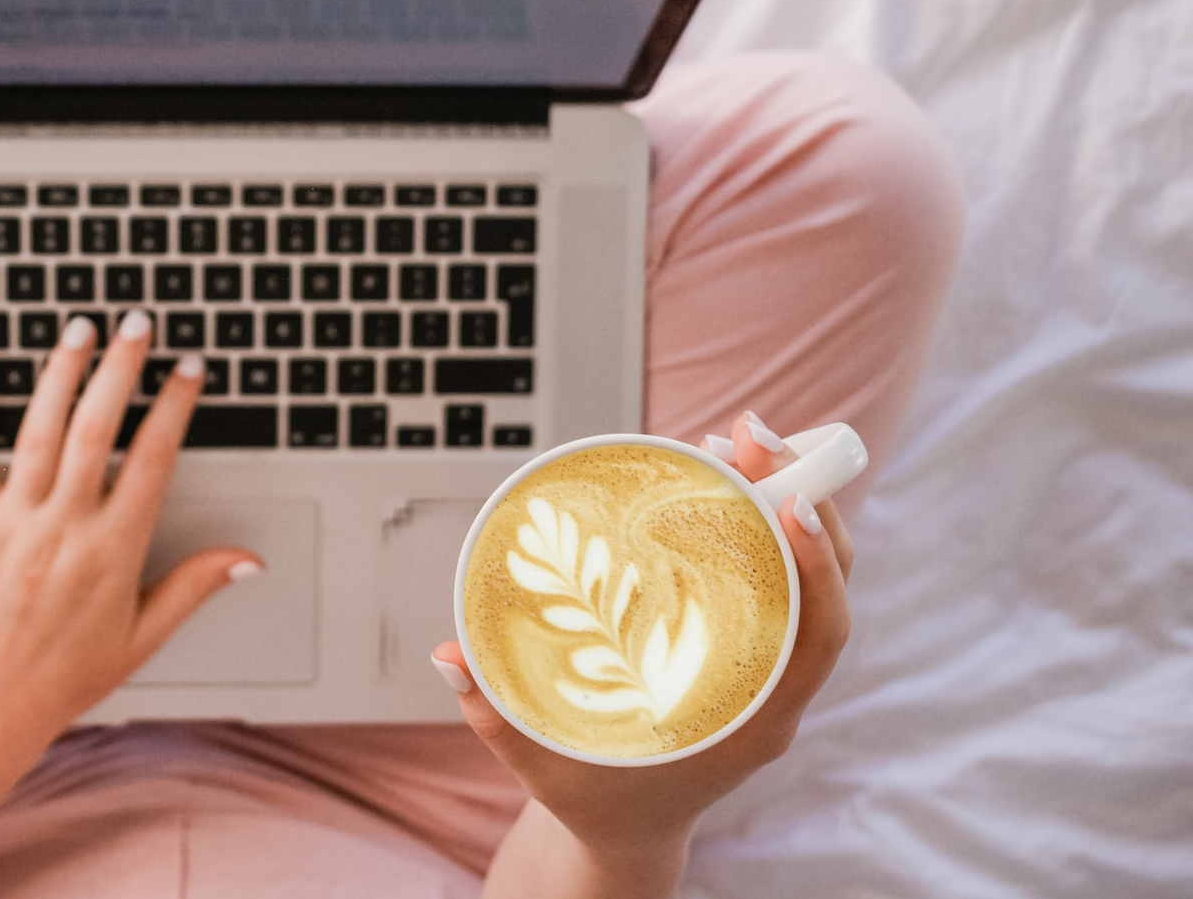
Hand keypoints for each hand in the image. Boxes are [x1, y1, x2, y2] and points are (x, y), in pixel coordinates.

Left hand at [0, 311, 260, 760]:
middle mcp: (64, 527)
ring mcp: (15, 521)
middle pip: (97, 427)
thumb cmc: (63, 678)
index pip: (153, 459)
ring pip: (40, 429)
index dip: (175, 406)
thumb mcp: (143, 637)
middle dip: (121, 368)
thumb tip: (247, 560)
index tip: (189, 370)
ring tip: (80, 328)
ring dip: (61, 372)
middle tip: (138, 324)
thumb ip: (194, 587)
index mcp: (114, 551)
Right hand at [431, 411, 855, 859]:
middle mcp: (775, 691)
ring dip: (783, 499)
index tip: (792, 505)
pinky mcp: (750, 648)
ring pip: (805, 574)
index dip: (817, 568)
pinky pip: (775, 579)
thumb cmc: (596, 801)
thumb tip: (447, 656)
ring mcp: (769, 667)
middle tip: (749, 436)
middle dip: (802, 499)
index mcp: (752, 724)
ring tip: (734, 440)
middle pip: (823, 586)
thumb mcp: (541, 767)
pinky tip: (718, 481)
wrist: (629, 833)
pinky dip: (758, 525)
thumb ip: (494, 716)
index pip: (818, 637)